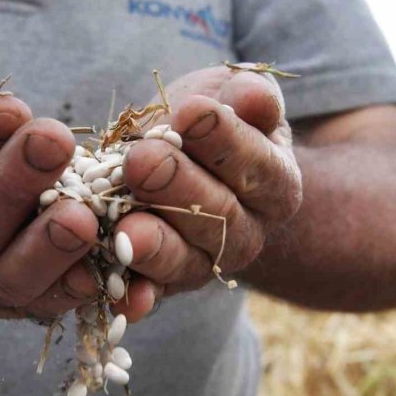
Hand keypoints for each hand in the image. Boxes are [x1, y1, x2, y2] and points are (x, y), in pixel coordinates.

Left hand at [114, 65, 302, 320]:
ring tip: (126, 231)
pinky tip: (121, 300)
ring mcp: (202, 264)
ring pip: (182, 261)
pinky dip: (134, 298)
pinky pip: (149, 294)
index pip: (255, 165)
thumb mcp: (230, 96)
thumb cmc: (208, 119)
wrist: (179, 160)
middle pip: (217, 217)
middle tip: (143, 160)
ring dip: (153, 247)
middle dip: (177, 186)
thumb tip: (252, 96)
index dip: (225, 139)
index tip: (192, 111)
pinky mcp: (162, 284)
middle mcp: (246, 234)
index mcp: (274, 185)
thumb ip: (246, 96)